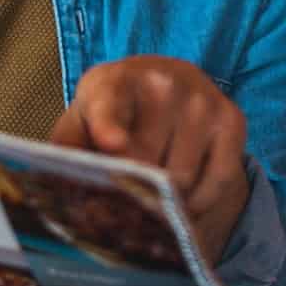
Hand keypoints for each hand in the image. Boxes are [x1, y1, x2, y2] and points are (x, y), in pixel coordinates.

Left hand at [51, 56, 250, 263]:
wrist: (163, 82)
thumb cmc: (111, 113)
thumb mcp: (81, 122)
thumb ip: (67, 150)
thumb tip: (53, 187)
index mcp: (111, 82)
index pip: (109, 106)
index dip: (109, 127)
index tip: (111, 145)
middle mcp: (161, 82)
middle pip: (147, 164)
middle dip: (135, 192)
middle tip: (128, 204)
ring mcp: (201, 99)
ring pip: (183, 179)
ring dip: (167, 203)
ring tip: (153, 198)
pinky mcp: (231, 118)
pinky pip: (219, 181)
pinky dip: (200, 203)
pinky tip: (184, 201)